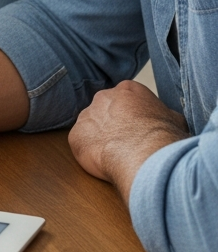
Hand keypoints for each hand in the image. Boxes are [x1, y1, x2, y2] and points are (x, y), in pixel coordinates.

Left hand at [68, 80, 189, 202]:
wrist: (145, 155)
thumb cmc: (164, 138)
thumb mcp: (175, 120)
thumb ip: (163, 114)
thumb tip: (164, 120)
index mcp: (128, 89)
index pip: (126, 99)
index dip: (133, 117)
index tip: (138, 130)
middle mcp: (104, 97)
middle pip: (106, 110)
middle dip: (114, 125)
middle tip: (126, 143)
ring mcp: (87, 115)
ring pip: (92, 126)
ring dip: (101, 138)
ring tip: (117, 155)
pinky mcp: (76, 135)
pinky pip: (81, 143)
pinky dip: (90, 153)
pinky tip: (105, 161)